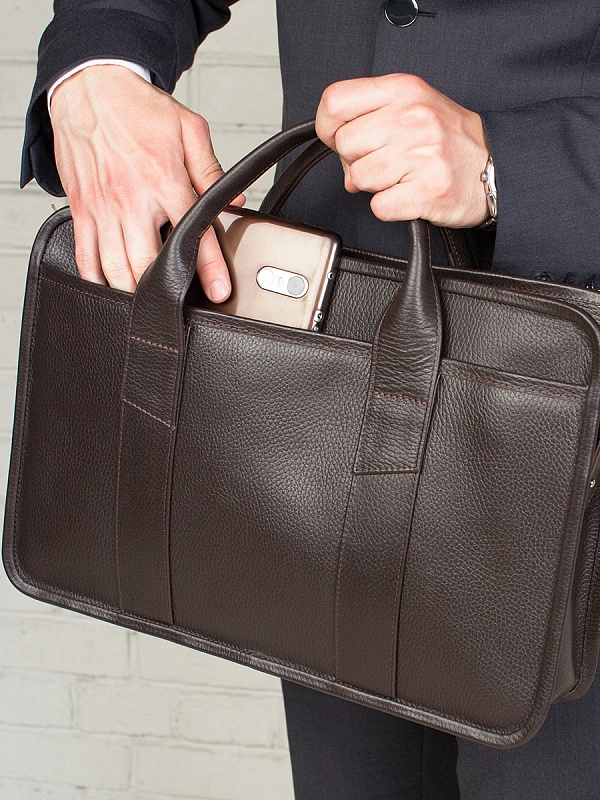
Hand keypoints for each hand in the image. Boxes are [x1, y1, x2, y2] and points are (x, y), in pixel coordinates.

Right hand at [50, 64, 242, 297]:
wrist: (90, 86)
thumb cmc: (138, 108)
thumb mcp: (188, 129)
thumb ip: (211, 170)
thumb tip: (235, 201)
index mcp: (163, 179)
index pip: (192, 233)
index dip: (209, 267)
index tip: (219, 290)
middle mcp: (131, 199)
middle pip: (148, 262)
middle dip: (164, 289)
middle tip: (179, 303)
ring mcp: (102, 207)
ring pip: (115, 267)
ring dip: (132, 291)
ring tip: (148, 301)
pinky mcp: (81, 209)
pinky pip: (85, 255)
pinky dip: (96, 278)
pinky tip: (110, 287)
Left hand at [315, 74, 489, 227]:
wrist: (495, 168)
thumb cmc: (450, 139)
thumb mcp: (413, 104)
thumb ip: (371, 114)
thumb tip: (336, 146)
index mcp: (404, 90)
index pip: (336, 101)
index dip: (328, 126)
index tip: (338, 139)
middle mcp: (412, 118)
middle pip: (344, 145)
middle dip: (355, 161)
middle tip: (382, 162)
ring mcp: (421, 155)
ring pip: (359, 178)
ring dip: (374, 186)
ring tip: (400, 177)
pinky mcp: (428, 191)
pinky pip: (380, 206)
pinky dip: (389, 207)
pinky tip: (408, 194)